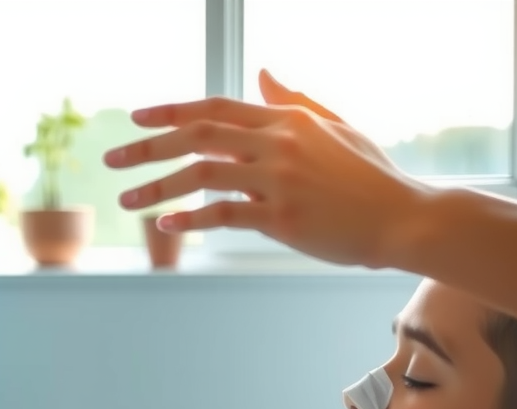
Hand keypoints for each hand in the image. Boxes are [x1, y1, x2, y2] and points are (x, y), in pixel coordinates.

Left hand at [104, 69, 428, 267]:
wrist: (404, 218)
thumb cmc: (370, 176)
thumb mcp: (335, 128)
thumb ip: (295, 102)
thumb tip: (266, 73)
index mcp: (286, 120)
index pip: (215, 108)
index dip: (171, 112)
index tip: (135, 118)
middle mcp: (278, 143)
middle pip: (198, 136)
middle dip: (148, 147)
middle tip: (112, 161)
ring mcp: (280, 179)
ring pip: (202, 174)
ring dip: (158, 187)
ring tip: (127, 201)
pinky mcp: (283, 218)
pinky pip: (225, 213)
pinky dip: (192, 218)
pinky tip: (166, 225)